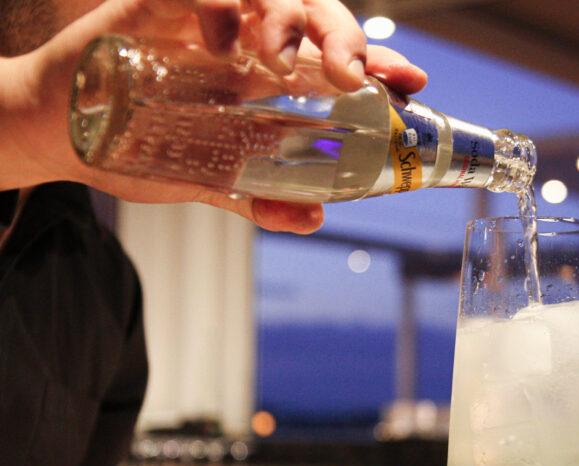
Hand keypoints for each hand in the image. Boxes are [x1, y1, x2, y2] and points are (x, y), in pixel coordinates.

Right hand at [1, 0, 427, 231]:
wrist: (53, 134)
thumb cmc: (128, 148)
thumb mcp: (204, 179)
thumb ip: (257, 197)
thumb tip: (315, 218)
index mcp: (261, 79)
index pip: (331, 61)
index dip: (375, 65)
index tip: (412, 82)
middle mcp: (241, 42)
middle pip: (313, 14)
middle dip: (344, 37)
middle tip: (354, 73)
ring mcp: (201, 20)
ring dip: (293, 19)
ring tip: (291, 62)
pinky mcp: (156, 5)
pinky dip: (225, 5)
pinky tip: (228, 45)